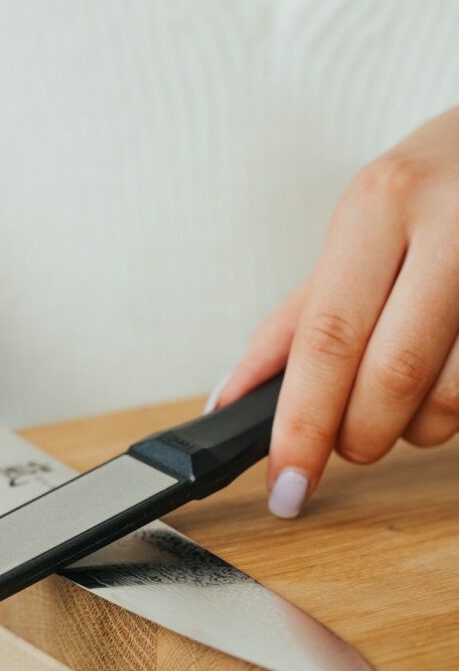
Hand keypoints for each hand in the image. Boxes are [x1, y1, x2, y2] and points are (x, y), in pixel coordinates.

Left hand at [215, 106, 458, 516]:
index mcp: (378, 206)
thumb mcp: (360, 231)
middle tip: (347, 442)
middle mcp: (447, 226)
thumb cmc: (435, 188)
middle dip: (357, 435)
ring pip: (449, 399)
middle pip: (389, 377)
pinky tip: (446, 372)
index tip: (285, 482)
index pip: (326, 339)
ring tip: (404, 394)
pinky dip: (454, 404)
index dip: (302, 425)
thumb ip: (298, 315)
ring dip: (414, 426)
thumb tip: (234, 396)